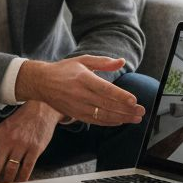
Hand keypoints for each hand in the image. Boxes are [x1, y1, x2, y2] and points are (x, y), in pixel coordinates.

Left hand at [0, 102, 59, 182]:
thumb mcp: (2, 128)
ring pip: (11, 168)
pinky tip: (19, 182)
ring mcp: (22, 145)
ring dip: (6, 180)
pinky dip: (22, 178)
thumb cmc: (21, 119)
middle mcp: (8, 140)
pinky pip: (27, 168)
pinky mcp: (35, 149)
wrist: (41, 109)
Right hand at [16, 55, 145, 126]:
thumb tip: (122, 62)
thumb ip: (103, 62)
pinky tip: (120, 121)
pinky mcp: (75, 114)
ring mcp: (77, 106)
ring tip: (135, 119)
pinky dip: (109, 122)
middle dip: (127, 109)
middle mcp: (80, 94)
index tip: (134, 100)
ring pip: (103, 115)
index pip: (105, 89)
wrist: (41, 83)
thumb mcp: (82, 60)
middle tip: (142, 111)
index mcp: (83, 78)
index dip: (120, 96)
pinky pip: (95, 121)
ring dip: (121, 118)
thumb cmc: (64, 70)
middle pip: (107, 104)